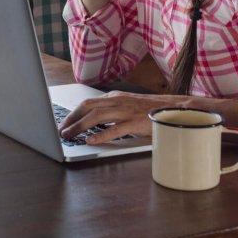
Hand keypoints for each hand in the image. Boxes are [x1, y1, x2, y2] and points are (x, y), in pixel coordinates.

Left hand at [59, 91, 178, 143]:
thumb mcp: (128, 106)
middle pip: (87, 107)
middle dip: (72, 119)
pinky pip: (115, 129)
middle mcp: (118, 100)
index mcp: (115, 97)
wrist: (175, 108)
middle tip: (62, 130)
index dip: (74, 113)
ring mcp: (126, 111)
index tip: (64, 123)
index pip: (88, 103)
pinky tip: (91, 140)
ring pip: (97, 116)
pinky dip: (101, 135)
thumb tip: (94, 122)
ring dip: (80, 126)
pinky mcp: (136, 122)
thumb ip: (113, 111)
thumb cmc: (151, 110)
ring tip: (70, 136)